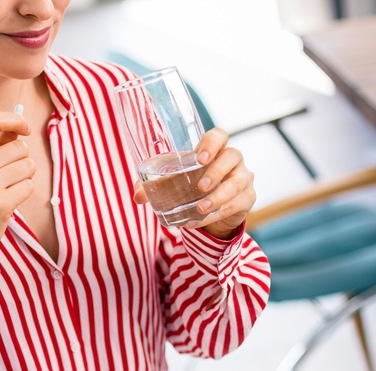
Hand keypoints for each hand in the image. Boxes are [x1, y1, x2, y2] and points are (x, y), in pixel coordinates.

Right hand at [0, 112, 34, 268]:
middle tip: (9, 176)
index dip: (16, 120)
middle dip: (22, 160)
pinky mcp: (1, 204)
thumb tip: (20, 128)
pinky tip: (9, 202)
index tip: (25, 130)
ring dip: (25, 178)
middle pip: (20, 147)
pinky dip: (24, 193)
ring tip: (8, 190)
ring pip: (29, 166)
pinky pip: (29, 186)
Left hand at [134, 128, 255, 239]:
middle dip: (216, 171)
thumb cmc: (191, 187)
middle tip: (200, 186)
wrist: (212, 210)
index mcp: (214, 149)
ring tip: (200, 208)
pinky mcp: (248, 197)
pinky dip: (217, 214)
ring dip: (218, 197)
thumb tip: (138, 196)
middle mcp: (232, 160)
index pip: (219, 135)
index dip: (212, 143)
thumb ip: (154, 187)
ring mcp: (243, 177)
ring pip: (237, 183)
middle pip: (232, 155)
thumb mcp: (173, 184)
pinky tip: (200, 220)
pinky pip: (236, 204)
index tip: (201, 158)